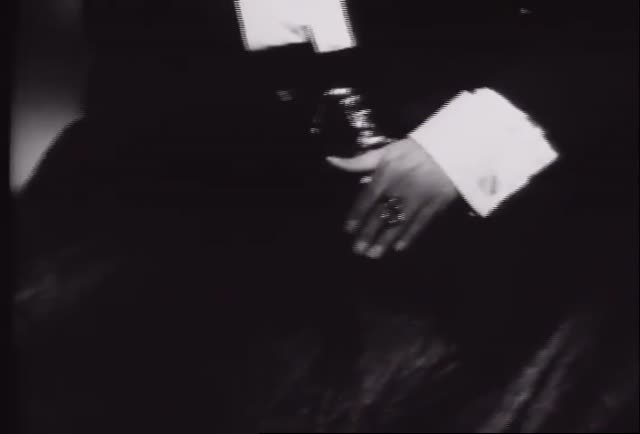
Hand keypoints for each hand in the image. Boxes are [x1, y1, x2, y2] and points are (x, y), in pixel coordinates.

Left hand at [327, 138, 458, 258]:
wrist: (452, 146)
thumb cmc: (415, 149)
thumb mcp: (386, 151)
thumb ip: (360, 161)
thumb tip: (331, 161)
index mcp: (386, 174)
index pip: (366, 198)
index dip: (357, 215)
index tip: (348, 230)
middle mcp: (400, 189)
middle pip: (380, 215)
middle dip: (368, 234)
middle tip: (358, 250)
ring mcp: (418, 198)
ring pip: (398, 223)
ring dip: (385, 240)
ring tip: (374, 255)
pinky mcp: (435, 204)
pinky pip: (420, 224)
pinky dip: (409, 236)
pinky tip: (399, 247)